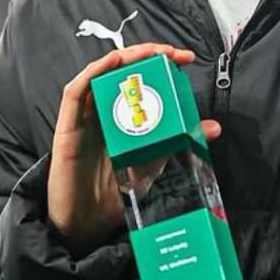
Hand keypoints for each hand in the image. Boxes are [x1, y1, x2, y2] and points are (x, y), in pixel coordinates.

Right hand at [47, 43, 220, 255]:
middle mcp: (100, 111)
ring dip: (124, 57)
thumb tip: (212, 128)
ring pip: (98, 73)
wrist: (87, 226)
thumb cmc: (115, 195)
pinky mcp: (67, 128)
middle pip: (120, 70)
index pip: (139, 79)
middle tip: (172, 53)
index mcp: (120, 117)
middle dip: (146, 54)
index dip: (159, 63)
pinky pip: (75, 92)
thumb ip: (177, 144)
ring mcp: (83, 118)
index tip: (185, 58)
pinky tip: (113, 63)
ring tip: (149, 52)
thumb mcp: (154, 165)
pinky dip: (93, 72)